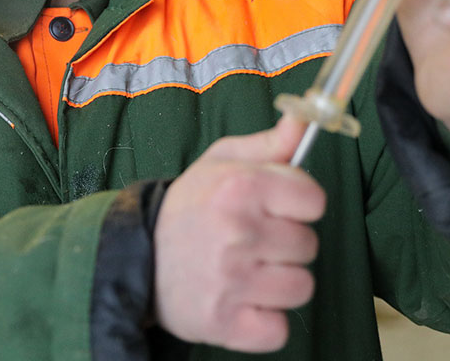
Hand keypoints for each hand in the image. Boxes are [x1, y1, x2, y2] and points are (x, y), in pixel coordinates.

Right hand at [152, 115, 324, 352]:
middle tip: (250, 241)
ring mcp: (233, 281)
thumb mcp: (220, 163)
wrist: (135, 258)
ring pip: (301, 287)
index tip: (274, 208)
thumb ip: (269, 144)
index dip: (297, 204)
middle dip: (285, 243)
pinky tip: (242, 303)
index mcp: (241, 186)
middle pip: (308, 244)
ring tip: (247, 272)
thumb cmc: (187, 208)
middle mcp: (238, 231)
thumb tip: (303, 118)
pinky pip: (279, 330)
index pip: (314, 199)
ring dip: (278, 284)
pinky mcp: (226, 323)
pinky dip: (264, 322)